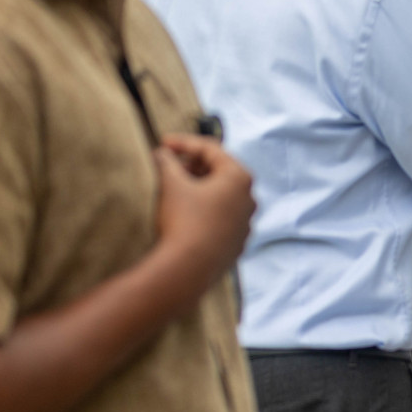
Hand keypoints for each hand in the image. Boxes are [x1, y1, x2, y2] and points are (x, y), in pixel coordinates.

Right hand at [151, 134, 254, 299]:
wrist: (188, 269)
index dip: (183, 142)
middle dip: (192, 165)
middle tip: (168, 165)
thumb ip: (166, 161)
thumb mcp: (171, 184)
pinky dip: (205, 211)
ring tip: (175, 188)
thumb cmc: (183, 220)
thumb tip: (161, 153)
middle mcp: (250, 198)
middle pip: (220, 171)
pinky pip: (221, 219)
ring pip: (221, 196)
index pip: (211, 149)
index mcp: (239, 177)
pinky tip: (185, 214)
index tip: (162, 143)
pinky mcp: (237, 243)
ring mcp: (246, 223)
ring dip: (199, 188)